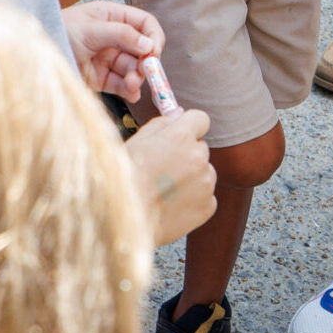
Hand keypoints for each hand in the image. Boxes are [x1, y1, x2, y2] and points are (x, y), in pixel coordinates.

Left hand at [63, 0, 162, 102]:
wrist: (33, 55)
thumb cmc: (59, 31)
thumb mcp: (90, 29)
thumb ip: (121, 34)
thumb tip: (149, 44)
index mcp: (112, 17)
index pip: (144, 24)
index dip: (153, 37)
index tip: (154, 52)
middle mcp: (113, 37)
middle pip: (142, 49)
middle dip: (147, 61)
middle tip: (146, 72)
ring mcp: (107, 59)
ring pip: (133, 69)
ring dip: (137, 77)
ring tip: (132, 84)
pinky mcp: (100, 78)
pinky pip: (121, 84)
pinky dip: (130, 90)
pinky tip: (131, 94)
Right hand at [125, 110, 215, 243]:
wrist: (125, 218)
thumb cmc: (125, 177)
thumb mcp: (137, 141)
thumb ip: (162, 123)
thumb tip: (178, 115)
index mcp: (181, 136)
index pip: (200, 119)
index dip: (189, 127)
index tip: (180, 137)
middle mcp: (198, 156)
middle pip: (200, 148)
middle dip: (187, 155)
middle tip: (164, 170)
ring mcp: (206, 183)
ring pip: (204, 173)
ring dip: (192, 177)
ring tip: (166, 191)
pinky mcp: (208, 206)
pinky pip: (206, 197)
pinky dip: (194, 200)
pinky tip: (172, 205)